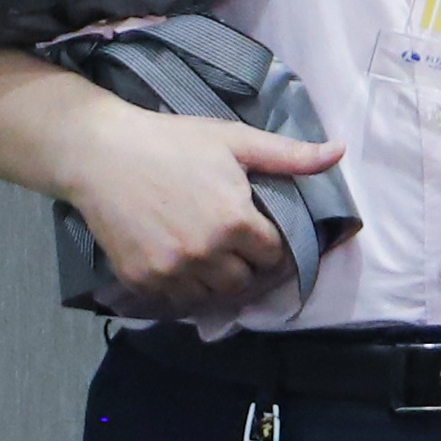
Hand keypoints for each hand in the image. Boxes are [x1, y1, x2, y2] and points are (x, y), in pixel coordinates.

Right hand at [61, 107, 333, 317]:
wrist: (102, 154)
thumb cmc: (173, 142)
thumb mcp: (235, 140)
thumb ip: (289, 155)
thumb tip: (338, 152)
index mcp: (235, 222)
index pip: (273, 255)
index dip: (269, 243)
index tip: (258, 231)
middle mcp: (206, 253)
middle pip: (244, 280)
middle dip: (245, 264)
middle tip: (232, 242)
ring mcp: (171, 271)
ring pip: (211, 296)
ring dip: (215, 280)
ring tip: (207, 253)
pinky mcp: (141, 280)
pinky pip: (175, 300)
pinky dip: (183, 287)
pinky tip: (180, 262)